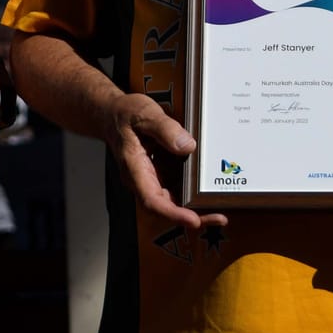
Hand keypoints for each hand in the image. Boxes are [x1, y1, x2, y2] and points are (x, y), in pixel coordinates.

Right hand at [106, 93, 224, 230]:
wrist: (113, 114)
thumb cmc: (125, 114)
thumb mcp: (143, 113)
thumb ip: (164, 128)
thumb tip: (187, 146)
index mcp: (134, 168)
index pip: (152, 200)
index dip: (173, 213)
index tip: (193, 219)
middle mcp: (143, 180)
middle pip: (165, 208)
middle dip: (192, 218)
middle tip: (218, 218)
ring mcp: (152, 179)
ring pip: (173, 203)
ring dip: (196, 210)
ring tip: (220, 213)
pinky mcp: (161, 175)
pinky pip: (177, 190)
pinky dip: (193, 196)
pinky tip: (211, 195)